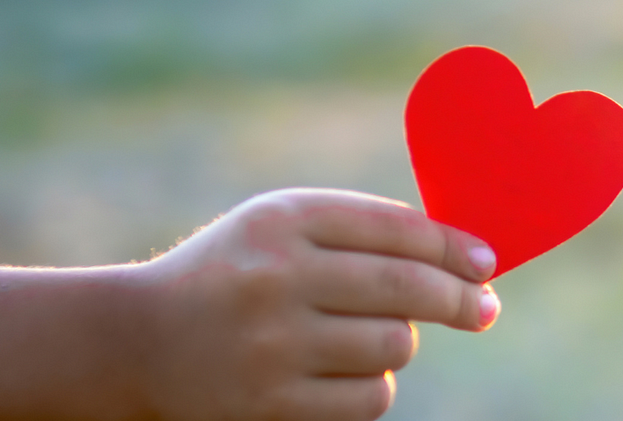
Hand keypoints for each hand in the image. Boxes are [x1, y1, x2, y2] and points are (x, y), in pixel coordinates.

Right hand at [129, 188, 500, 419]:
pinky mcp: (271, 404)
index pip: (396, 229)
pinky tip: (347, 373)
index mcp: (281, 220)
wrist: (134, 341)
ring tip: (369, 337)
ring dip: (399, 344)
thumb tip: (463, 256)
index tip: (487, 264)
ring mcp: (272, 345)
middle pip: (408, 289)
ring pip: (394, 347)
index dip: (454, 247)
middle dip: (461, 300)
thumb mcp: (278, 228)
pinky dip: (373, 387)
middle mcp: (275, 278)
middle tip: (485, 309)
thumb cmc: (232, 275)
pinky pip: (369, 398)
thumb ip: (359, 230)